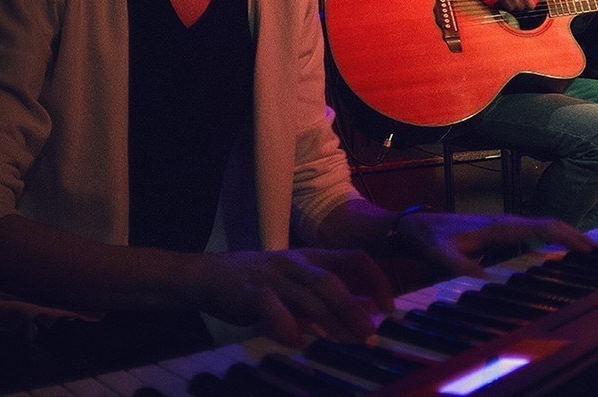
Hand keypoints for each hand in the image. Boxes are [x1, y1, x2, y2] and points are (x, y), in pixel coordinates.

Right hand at [194, 248, 392, 346]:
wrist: (209, 275)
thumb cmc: (261, 282)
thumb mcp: (298, 283)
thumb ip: (328, 296)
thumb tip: (367, 311)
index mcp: (313, 257)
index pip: (354, 257)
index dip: (376, 279)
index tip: (389, 307)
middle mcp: (296, 262)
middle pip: (332, 281)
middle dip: (354, 308)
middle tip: (371, 334)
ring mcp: (273, 276)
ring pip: (307, 295)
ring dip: (329, 319)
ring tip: (345, 341)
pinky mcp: (250, 291)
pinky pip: (272, 307)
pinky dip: (287, 324)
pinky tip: (298, 341)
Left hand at [395, 212, 593, 277]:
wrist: (418, 227)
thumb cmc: (431, 240)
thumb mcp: (442, 255)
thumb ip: (460, 265)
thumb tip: (485, 276)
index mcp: (500, 227)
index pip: (542, 227)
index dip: (567, 236)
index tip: (589, 247)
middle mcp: (506, 223)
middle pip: (549, 225)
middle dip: (575, 236)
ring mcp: (504, 226)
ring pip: (543, 228)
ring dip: (565, 237)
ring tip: (588, 252)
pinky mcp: (500, 232)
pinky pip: (533, 233)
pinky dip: (551, 239)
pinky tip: (557, 252)